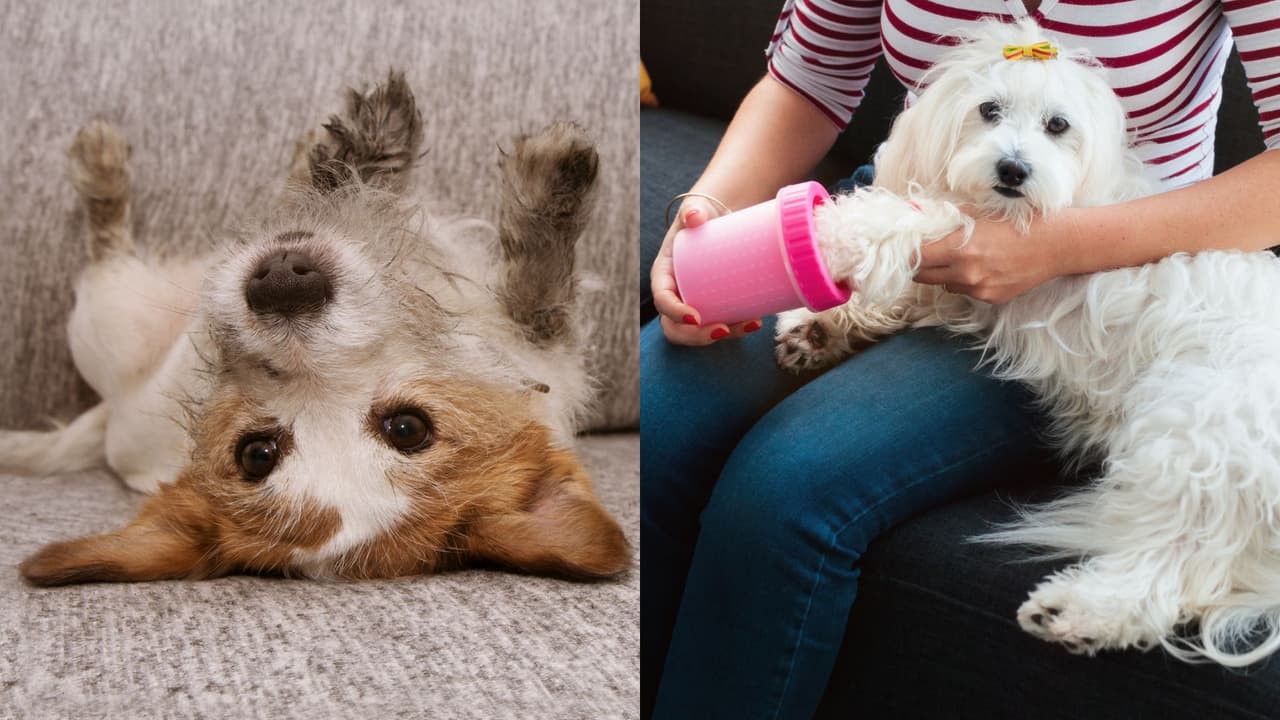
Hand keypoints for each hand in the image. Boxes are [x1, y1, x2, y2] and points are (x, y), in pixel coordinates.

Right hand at [650, 196, 763, 344]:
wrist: (720, 220)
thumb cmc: (703, 214)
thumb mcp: (696, 209)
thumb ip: (692, 209)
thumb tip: (696, 217)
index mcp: (663, 275)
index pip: (662, 300)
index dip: (674, 313)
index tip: (695, 317)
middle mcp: (675, 295)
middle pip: (676, 327)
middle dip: (697, 336)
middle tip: (724, 330)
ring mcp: (694, 303)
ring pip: (700, 332)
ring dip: (725, 335)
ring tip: (750, 324)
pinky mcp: (713, 306)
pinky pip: (720, 325)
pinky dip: (738, 328)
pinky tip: (756, 322)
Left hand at [913, 213, 1064, 303]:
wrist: (1055, 244)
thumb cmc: (1017, 221)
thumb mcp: (980, 211)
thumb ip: (947, 215)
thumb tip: (918, 212)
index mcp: (960, 248)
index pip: (916, 258)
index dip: (909, 252)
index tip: (907, 246)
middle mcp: (966, 273)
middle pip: (923, 277)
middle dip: (920, 265)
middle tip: (925, 253)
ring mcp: (979, 289)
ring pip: (945, 285)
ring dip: (944, 274)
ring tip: (960, 257)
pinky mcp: (991, 298)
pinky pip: (966, 291)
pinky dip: (966, 281)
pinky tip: (982, 266)